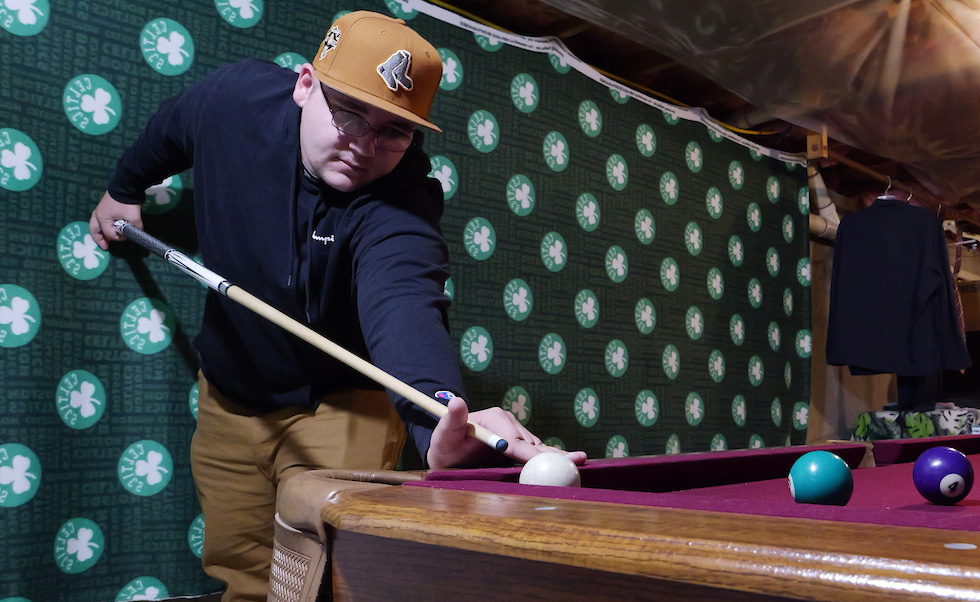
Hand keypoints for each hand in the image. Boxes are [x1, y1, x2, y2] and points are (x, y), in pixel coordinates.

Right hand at [89, 191, 142, 249]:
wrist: (126, 185)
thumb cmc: (127, 203)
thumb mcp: (134, 217)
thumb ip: (135, 228)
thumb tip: (137, 233)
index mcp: (102, 218)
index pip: (109, 233)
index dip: (119, 238)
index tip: (127, 236)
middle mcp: (97, 214)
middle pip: (95, 230)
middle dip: (99, 240)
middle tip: (105, 247)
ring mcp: (99, 209)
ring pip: (95, 225)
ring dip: (99, 233)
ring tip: (104, 240)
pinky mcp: (103, 206)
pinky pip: (98, 220)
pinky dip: (101, 226)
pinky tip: (107, 229)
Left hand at [426, 397, 587, 469]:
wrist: (449, 449)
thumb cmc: (445, 444)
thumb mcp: (444, 434)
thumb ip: (450, 420)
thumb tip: (456, 402)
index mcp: (496, 418)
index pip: (515, 440)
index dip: (531, 452)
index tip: (545, 461)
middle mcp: (510, 424)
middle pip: (532, 444)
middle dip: (553, 455)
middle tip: (578, 461)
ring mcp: (517, 434)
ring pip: (538, 449)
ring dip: (557, 458)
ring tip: (580, 462)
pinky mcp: (520, 445)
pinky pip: (538, 454)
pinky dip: (553, 460)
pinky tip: (572, 464)